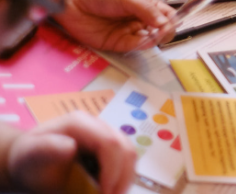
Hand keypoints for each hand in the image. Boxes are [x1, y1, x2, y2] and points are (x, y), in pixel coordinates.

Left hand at [7, 112, 136, 193]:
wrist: (29, 162)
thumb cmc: (29, 160)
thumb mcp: (31, 155)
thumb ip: (48, 149)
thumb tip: (72, 146)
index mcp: (81, 123)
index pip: (110, 143)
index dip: (113, 170)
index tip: (103, 193)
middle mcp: (98, 126)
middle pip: (126, 149)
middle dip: (122, 178)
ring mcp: (106, 135)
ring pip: (130, 155)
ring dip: (125, 179)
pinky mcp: (110, 148)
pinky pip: (126, 161)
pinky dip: (122, 178)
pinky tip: (109, 190)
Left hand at [53, 0, 174, 52]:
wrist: (71, 0)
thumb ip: (146, 10)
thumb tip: (164, 22)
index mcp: (144, 6)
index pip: (164, 14)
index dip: (171, 19)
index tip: (173, 22)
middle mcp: (138, 20)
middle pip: (159, 29)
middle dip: (165, 31)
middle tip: (164, 30)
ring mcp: (127, 32)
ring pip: (148, 39)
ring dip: (154, 39)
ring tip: (155, 35)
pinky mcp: (115, 43)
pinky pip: (133, 46)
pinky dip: (141, 45)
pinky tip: (145, 40)